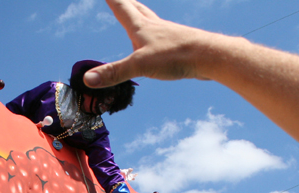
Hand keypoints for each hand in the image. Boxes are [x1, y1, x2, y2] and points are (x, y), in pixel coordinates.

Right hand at [83, 0, 217, 87]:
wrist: (209, 56)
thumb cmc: (176, 56)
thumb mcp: (140, 66)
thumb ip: (114, 72)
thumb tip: (88, 79)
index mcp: (142, 28)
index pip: (122, 8)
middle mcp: (155, 27)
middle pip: (137, 9)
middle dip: (126, 3)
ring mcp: (168, 34)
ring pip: (151, 21)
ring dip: (142, 15)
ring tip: (138, 15)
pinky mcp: (179, 45)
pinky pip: (164, 36)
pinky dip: (156, 33)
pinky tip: (160, 42)